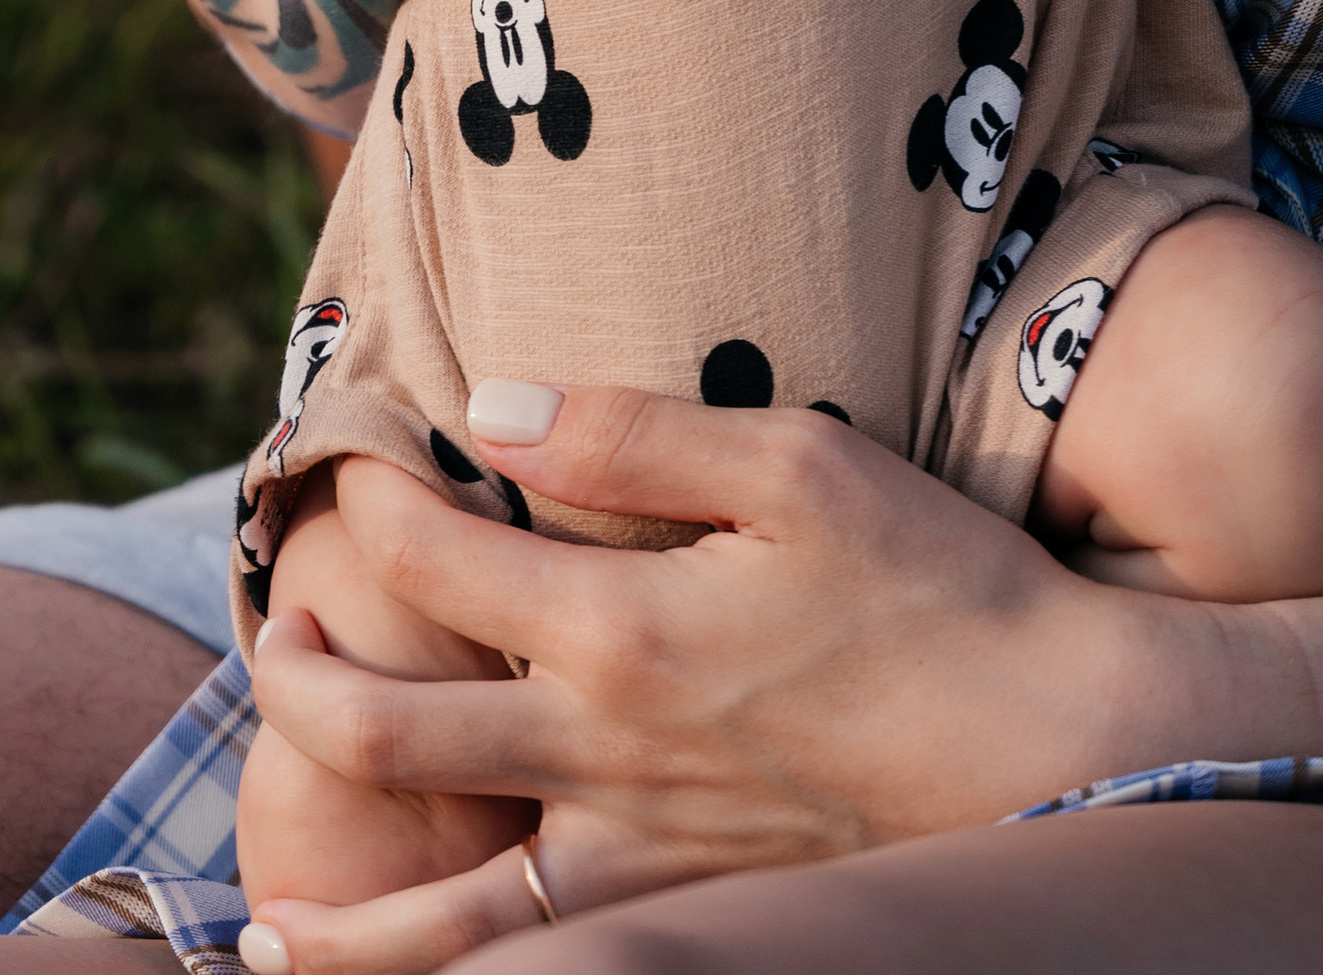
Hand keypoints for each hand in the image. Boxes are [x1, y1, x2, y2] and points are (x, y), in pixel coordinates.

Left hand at [240, 387, 1144, 973]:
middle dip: (299, 679)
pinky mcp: (685, 914)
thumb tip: (484, 404)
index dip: (371, 502)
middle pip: (381, 733)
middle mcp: (601, 756)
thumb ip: (635, 434)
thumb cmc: (939, 587)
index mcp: (621, 626)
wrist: (1062, 748)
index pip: (429, 556)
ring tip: (260, 919)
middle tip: (281, 637)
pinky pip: (535, 962)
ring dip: (329, 919)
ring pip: (436, 917)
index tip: (361, 466)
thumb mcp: (799, 463)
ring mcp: (637, 858)